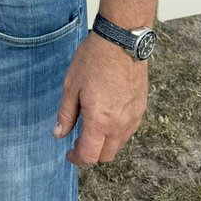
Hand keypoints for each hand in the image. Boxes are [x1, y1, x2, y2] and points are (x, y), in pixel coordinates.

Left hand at [53, 32, 147, 164]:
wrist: (121, 41)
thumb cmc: (93, 60)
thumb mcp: (71, 86)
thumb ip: (66, 114)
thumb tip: (59, 134)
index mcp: (100, 121)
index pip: (90, 155)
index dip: (77, 158)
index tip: (69, 154)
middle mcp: (120, 124)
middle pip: (106, 155)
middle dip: (91, 154)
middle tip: (79, 141)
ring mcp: (133, 117)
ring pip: (119, 144)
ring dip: (105, 143)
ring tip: (92, 127)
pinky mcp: (141, 108)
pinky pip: (129, 130)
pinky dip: (117, 132)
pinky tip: (108, 117)